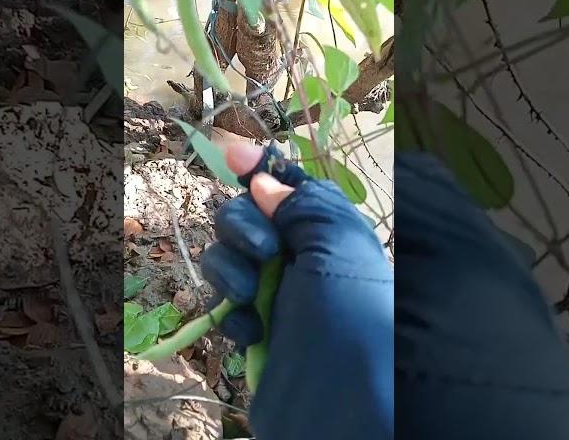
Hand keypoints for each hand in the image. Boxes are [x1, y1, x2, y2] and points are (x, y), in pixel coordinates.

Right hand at [201, 142, 392, 439]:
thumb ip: (302, 204)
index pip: (289, 187)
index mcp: (328, 232)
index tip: (233, 156)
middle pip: (245, 217)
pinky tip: (250, 332)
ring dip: (231, 273)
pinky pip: (222, 300)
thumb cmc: (347, 322)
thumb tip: (263, 180)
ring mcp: (273, 293)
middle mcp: (300, 257)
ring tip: (253, 301)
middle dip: (243, 229)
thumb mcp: (338, 249)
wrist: (340, 412)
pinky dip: (229, 312)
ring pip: (225, 257)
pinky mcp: (251, 326)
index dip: (261, 169)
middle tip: (264, 253)